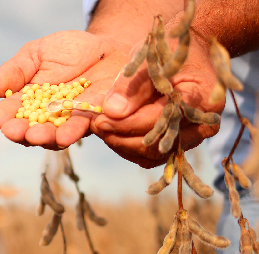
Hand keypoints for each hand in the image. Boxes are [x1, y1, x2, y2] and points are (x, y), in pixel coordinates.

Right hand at [0, 30, 129, 149]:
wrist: (107, 50)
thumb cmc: (68, 52)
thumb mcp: (37, 53)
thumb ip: (16, 69)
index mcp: (28, 101)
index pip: (12, 112)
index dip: (3, 117)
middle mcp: (46, 117)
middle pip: (30, 129)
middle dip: (21, 132)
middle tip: (14, 132)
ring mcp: (69, 122)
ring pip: (55, 135)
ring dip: (45, 137)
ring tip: (37, 136)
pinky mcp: (93, 120)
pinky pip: (83, 128)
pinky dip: (73, 132)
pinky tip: (65, 135)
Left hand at [90, 29, 222, 168]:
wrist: (188, 52)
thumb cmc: (169, 50)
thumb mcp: (149, 58)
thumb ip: (132, 84)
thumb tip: (112, 111)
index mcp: (201, 97)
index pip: (159, 121)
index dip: (127, 123)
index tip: (100, 119)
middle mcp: (203, 122)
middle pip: (156, 145)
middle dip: (121, 137)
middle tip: (97, 125)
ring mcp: (193, 136)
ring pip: (151, 155)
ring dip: (122, 145)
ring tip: (101, 128)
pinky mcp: (179, 143)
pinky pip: (150, 156)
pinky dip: (128, 148)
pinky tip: (111, 133)